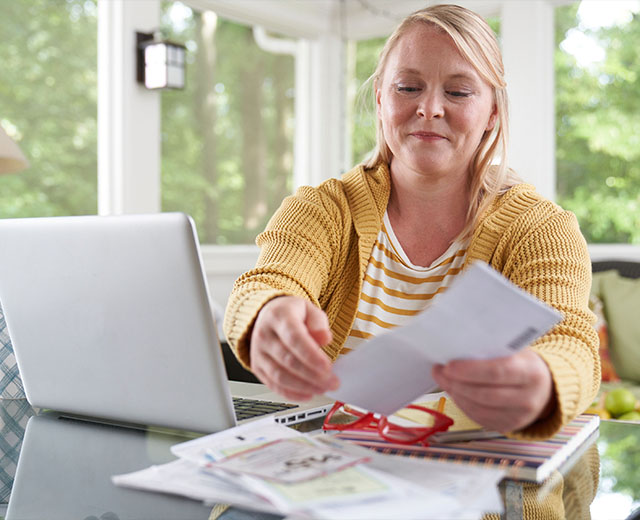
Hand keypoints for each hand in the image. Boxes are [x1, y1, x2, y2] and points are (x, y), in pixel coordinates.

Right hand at [250, 296, 338, 400]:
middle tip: (331, 382)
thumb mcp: (309, 309)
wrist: (268, 316)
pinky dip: (291, 393)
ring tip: (322, 388)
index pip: (294, 338)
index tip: (327, 367)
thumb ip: (319, 323)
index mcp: (278, 316)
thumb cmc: (291, 314)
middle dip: (312, 375)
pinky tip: (307, 394)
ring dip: (304, 386)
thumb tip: (324, 338)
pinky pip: (273, 385)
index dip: (311, 355)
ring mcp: (258, 352)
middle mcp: (264, 334)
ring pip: (280, 376)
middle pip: (288, 360)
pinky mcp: (257, 367)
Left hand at [432, 349, 554, 432]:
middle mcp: (529, 399)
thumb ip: (493, 348)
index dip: (470, 370)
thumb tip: (458, 345)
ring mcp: (519, 417)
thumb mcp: (516, 350)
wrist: (545, 388)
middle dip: (457, 383)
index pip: (497, 372)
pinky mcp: (508, 426)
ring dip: (456, 393)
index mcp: (532, 373)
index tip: (448, 365)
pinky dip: (462, 404)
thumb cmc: (523, 363)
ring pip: (479, 408)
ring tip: (442, 379)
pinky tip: (454, 391)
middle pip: (485, 394)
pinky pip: (479, 418)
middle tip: (439, 371)